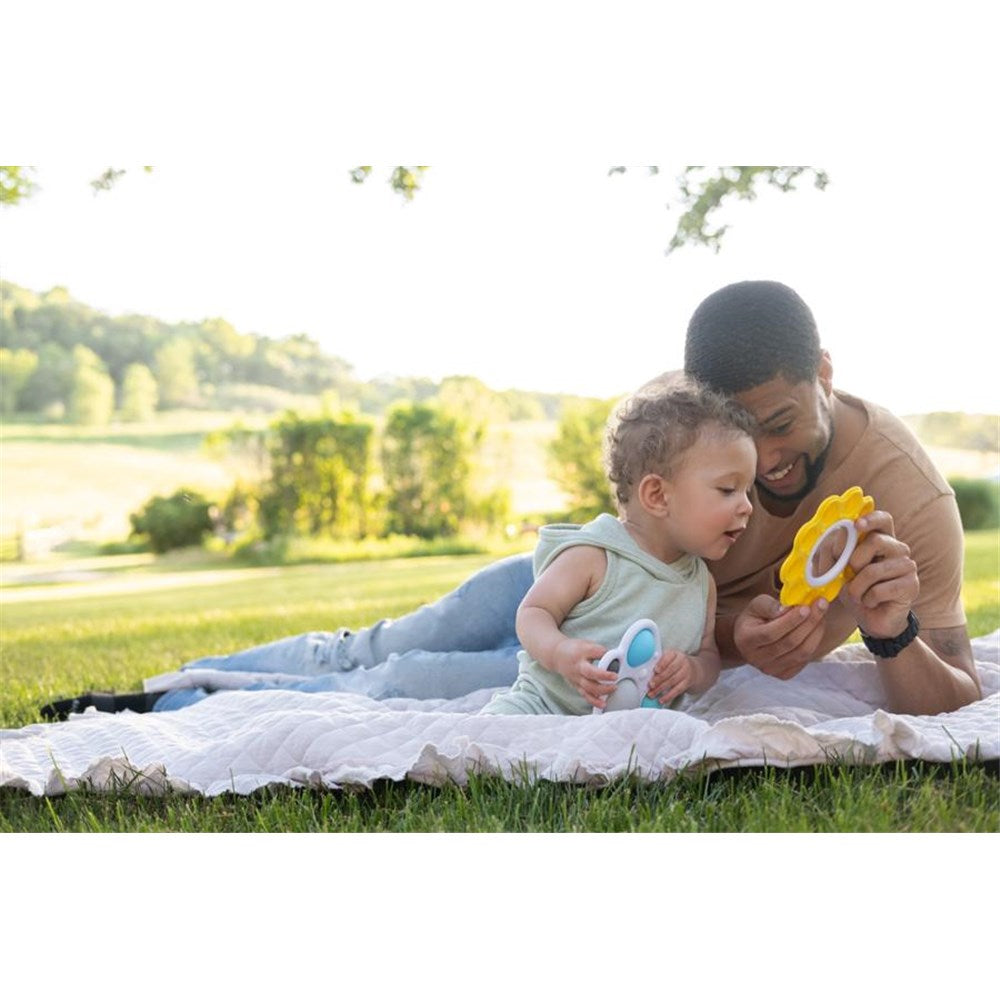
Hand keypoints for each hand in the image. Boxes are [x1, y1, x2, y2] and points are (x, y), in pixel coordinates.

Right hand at [550, 638, 617, 709]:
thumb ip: (599, 651)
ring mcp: (577, 677)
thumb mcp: (586, 644)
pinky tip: (603, 704)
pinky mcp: (576, 686)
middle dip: (604, 675)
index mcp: (581, 652)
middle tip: (615, 676)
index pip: (594, 652)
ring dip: (603, 690)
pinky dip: (594, 701)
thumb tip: (616, 658)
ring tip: (614, 688)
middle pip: (590, 672)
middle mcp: (578, 666)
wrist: (556, 656)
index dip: (605, 654)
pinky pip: (586, 695)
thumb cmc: (574, 649)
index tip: (616, 656)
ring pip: (589, 687)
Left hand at [646, 649, 699, 703]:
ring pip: (672, 681)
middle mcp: (683, 662)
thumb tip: (647, 672)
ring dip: (660, 689)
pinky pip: (677, 690)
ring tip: (652, 694)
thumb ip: (660, 662)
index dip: (662, 664)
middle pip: (669, 671)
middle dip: (659, 679)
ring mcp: (686, 673)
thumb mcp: (671, 658)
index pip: (668, 657)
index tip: (655, 670)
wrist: (697, 670)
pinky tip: (662, 699)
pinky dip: (668, 696)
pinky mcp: (688, 683)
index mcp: (676, 654)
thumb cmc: (678, 663)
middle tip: (650, 685)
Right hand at [733, 593, 828, 678]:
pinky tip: (816, 630)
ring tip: (822, 616)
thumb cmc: (753, 619)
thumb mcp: (755, 606)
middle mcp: (756, 658)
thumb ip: (769, 606)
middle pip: (790, 643)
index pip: (771, 633)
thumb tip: (788, 609)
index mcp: (746, 639)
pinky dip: (814, 644)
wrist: (748, 640)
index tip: (806, 607)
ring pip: (801, 653)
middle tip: (821, 605)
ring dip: (816, 633)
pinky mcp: (783, 675)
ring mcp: (770, 669)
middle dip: (809, 623)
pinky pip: (804, 661)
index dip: (791, 621)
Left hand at [843, 510, 918, 638]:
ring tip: (859, 594)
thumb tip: (835, 539)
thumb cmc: (855, 590)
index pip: (883, 519)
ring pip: (874, 570)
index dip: (870, 519)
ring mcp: (908, 566)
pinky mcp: (911, 585)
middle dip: (854, 561)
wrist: (870, 619)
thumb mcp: (837, 570)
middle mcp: (898, 549)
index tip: (856, 525)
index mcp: (881, 539)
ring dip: (857, 587)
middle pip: (876, 541)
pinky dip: (868, 599)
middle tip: (851, 574)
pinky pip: (880, 590)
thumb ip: (833, 553)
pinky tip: (871, 602)